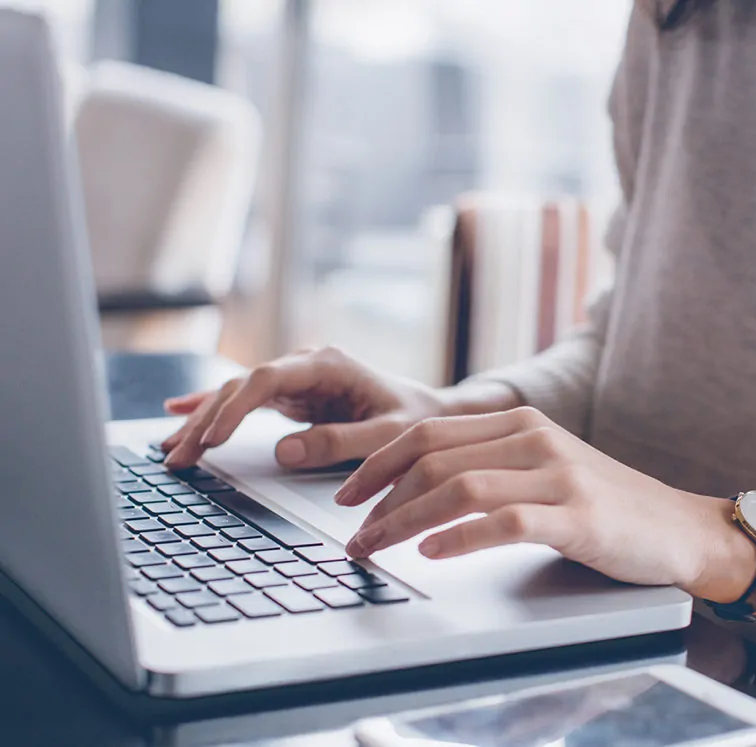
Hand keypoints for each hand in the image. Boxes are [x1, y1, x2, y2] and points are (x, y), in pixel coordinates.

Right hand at [161, 346, 490, 469]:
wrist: (432, 413)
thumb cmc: (416, 421)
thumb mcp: (388, 435)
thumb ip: (341, 442)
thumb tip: (284, 452)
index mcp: (328, 364)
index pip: (267, 379)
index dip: (234, 406)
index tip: (211, 437)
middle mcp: (306, 365)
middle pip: (242, 386)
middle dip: (206, 420)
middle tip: (178, 456)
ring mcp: (297, 378)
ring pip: (236, 394)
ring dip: (202, 420)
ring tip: (170, 450)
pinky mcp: (293, 396)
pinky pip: (245, 401)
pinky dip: (213, 409)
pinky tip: (179, 412)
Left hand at [337, 407, 750, 591]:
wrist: (677, 527)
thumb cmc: (603, 504)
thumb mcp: (543, 468)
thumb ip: (490, 464)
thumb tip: (416, 487)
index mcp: (520, 422)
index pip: (429, 432)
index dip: (378, 463)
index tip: (347, 495)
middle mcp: (534, 439)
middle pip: (433, 457)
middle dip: (380, 497)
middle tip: (353, 533)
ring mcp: (558, 475)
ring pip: (460, 487)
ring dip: (405, 521)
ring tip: (376, 547)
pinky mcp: (578, 516)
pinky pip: (505, 521)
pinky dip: (460, 537)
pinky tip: (432, 552)